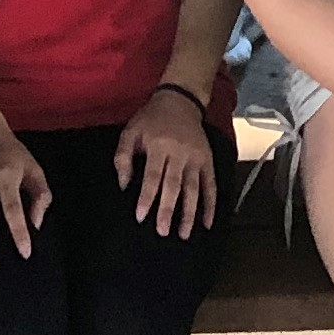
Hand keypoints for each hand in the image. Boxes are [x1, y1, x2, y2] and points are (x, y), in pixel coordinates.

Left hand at [112, 87, 220, 237]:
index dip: (147, 197)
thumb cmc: (151, 119)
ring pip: (194, 189)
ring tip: (183, 233)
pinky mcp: (207, 160)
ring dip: (189, 213)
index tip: (141, 217)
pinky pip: (211, 185)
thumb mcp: (130, 132)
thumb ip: (123, 157)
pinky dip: (210, 204)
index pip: (153, 176)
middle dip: (168, 210)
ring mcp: (196, 157)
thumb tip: (124, 185)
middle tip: (162, 231)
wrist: (180, 100)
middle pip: (174, 185)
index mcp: (159, 145)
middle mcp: (180, 153)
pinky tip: (207, 222)